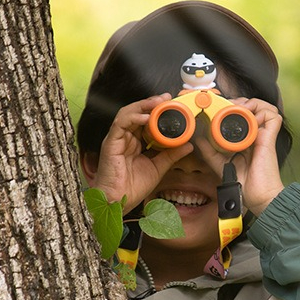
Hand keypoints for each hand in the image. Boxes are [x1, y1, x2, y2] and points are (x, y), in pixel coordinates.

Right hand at [90, 95, 194, 211]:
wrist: (118, 201)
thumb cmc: (133, 187)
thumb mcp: (158, 167)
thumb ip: (172, 155)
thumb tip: (189, 145)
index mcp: (136, 142)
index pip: (146, 120)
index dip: (158, 110)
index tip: (172, 104)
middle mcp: (125, 138)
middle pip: (137, 113)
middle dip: (151, 103)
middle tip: (166, 98)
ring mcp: (117, 139)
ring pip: (127, 113)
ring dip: (143, 106)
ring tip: (158, 103)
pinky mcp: (110, 143)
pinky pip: (120, 124)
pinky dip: (133, 117)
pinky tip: (146, 117)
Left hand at [193, 98, 284, 216]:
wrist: (256, 195)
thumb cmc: (243, 182)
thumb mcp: (219, 163)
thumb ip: (208, 149)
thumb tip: (197, 136)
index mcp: (244, 138)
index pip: (240, 114)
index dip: (231, 106)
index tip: (218, 105)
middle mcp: (254, 134)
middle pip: (252, 106)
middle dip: (239, 101)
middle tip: (227, 106)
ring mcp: (263, 135)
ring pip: (264, 107)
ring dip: (252, 103)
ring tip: (239, 108)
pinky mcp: (270, 137)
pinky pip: (273, 116)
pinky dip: (263, 111)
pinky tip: (250, 116)